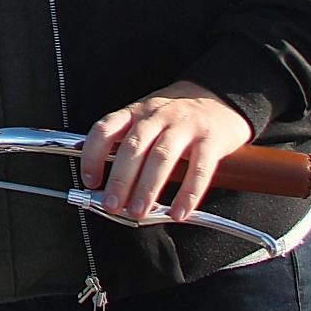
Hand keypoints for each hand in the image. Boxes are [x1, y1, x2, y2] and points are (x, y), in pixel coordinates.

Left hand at [80, 81, 252, 221]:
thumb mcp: (144, 117)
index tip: (90, 180)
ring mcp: (185, 127)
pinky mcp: (211, 140)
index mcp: (136, 112)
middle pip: (134, 147)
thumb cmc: (175, 114)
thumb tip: (99, 177)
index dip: (92, 155)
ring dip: (147, 188)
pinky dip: (188, 194)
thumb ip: (123, 141)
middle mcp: (157, 116)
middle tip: (112, 205)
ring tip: (138, 211)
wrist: (220, 98)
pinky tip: (178, 212)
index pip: (105, 129)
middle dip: (120, 180)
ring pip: (162, 157)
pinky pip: (199, 169)